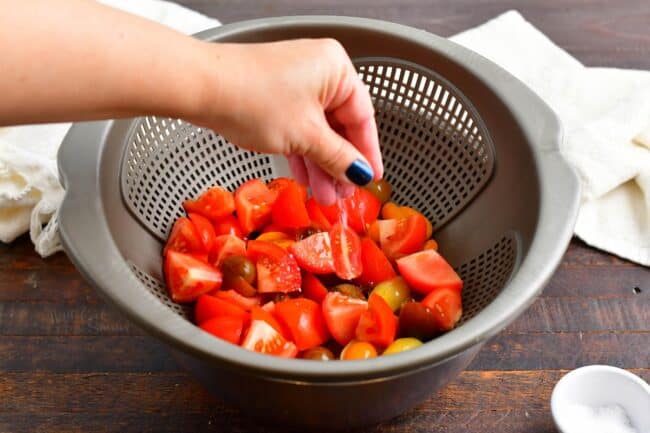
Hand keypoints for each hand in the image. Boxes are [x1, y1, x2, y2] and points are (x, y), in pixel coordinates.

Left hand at [193, 39, 382, 203]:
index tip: (371, 180)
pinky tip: (306, 179)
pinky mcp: (274, 97)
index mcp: (336, 69)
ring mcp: (295, 84)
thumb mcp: (305, 136)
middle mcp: (319, 71)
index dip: (367, 153)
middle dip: (340, 164)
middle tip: (344, 195)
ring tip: (325, 197)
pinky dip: (302, 153)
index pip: (363, 117)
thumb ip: (338, 157)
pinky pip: (298, 129)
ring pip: (317, 131)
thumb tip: (360, 174)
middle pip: (340, 125)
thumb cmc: (255, 100)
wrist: (201, 87)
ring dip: (320, 164)